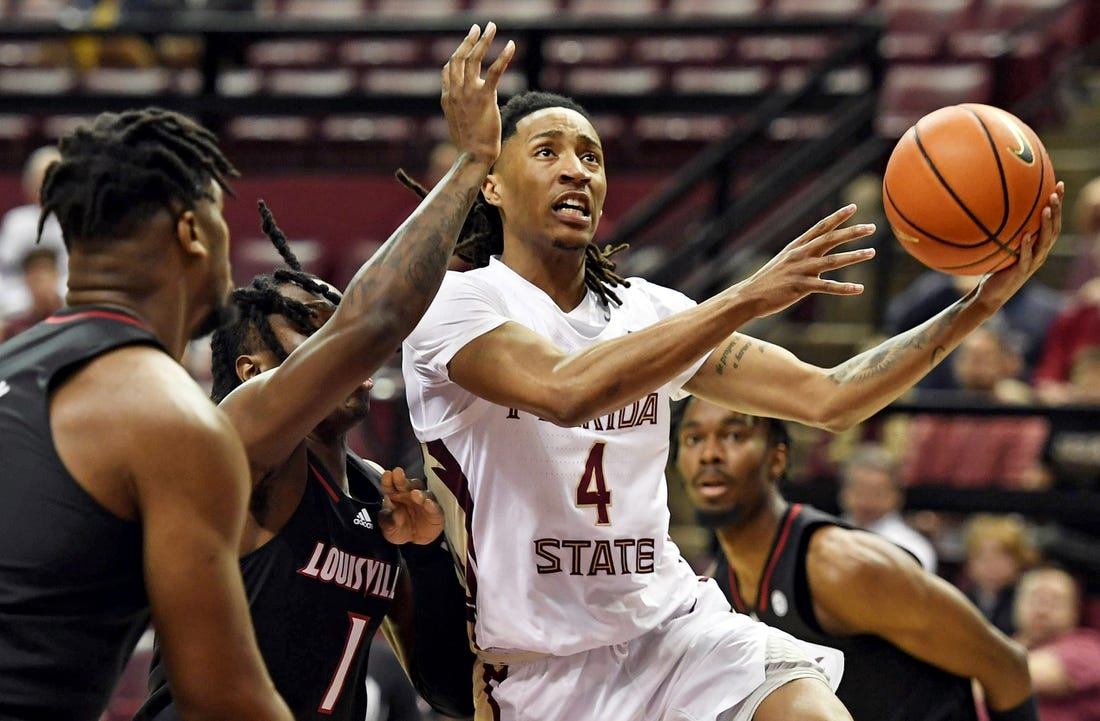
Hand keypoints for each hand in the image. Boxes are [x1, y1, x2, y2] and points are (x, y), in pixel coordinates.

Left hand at [378, 467, 443, 544]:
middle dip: (401, 479)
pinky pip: (435, 507)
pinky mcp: (435, 512)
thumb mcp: (388, 528)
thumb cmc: (399, 529)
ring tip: (414, 493)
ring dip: (419, 493)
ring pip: (424, 493)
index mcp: (396, 496)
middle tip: (398, 472)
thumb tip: (395, 514)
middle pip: (407, 484)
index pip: (390, 486)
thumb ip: (388, 521)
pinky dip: (432, 505)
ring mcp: (424, 502)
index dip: (388, 480)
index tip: (387, 475)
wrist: (414, 541)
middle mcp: (410, 495)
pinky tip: (428, 503)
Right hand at [442, 22, 514, 167]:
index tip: (466, 44)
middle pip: (459, 58)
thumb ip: (459, 108)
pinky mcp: (485, 97)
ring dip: (483, 40)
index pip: (448, 69)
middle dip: (469, 40)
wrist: (474, 155)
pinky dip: (503, 56)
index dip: (457, 54)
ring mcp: (469, 93)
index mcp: (447, 97)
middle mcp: (455, 91)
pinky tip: (511, 45)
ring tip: (492, 27)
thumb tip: (465, 107)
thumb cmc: (469, 144)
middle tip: (478, 28)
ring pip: (474, 59)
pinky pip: (495, 71)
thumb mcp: (458, 123)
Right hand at [731, 204, 876, 318]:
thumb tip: (815, 250)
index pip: (820, 227)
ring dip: (854, 256)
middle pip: (830, 239)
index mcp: (796, 247)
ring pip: (833, 261)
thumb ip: (801, 254)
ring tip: (871, 252)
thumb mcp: (784, 261)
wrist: (749, 296)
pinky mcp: (800, 287)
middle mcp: (800, 254)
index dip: (837, 217)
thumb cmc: (767, 281)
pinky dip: (844, 288)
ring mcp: (800, 270)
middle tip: (872, 227)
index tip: (853, 207)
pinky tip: (858, 288)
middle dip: (852, 232)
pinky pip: (826, 286)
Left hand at [977, 181, 1063, 308]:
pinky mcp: (1020, 273)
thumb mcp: (1000, 247)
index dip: (1058, 204)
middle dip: (1056, 210)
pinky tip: (1026, 235)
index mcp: (1037, 246)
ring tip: (1046, 208)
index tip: (1059, 184)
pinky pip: (1026, 258)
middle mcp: (1039, 253)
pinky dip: (1026, 246)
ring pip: (1044, 242)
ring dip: (1047, 225)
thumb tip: (990, 206)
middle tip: (1055, 193)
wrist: (989, 295)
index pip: (1053, 222)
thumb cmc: (995, 268)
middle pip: (1054, 229)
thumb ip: (1003, 231)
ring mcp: (1031, 263)